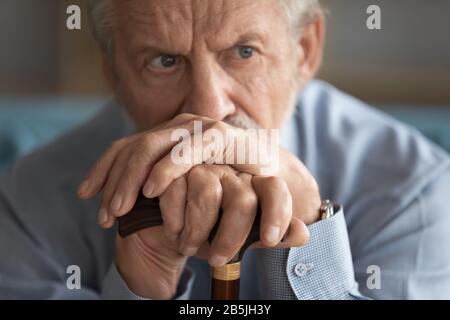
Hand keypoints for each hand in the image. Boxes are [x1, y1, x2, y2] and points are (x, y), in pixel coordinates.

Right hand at [78, 114, 320, 297]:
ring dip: (117, 178)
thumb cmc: (249, 182)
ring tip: (108, 212)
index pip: (196, 144)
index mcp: (224, 137)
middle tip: (122, 209)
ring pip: (136, 146)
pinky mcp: (154, 138)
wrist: (238, 158)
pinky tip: (91, 193)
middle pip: (158, 142)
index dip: (173, 167)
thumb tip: (303, 234)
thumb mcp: (268, 198)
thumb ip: (281, 217)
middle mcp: (195, 126)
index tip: (153, 192)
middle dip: (137, 176)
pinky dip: (104, 170)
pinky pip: (122, 149)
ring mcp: (172, 129)